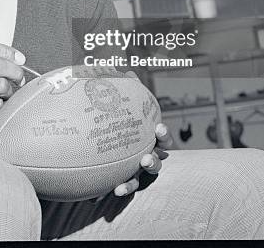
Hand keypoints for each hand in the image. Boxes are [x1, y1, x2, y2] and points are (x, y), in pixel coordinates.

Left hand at [90, 71, 173, 201]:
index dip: (163, 133)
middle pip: (156, 161)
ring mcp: (134, 169)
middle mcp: (145, 155)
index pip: (162, 138)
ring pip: (139, 179)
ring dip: (133, 182)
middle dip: (153, 161)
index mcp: (148, 139)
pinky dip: (118, 188)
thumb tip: (128, 72)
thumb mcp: (121, 104)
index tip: (159, 127)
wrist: (100, 142)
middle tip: (145, 158)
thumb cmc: (118, 120)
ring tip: (122, 186)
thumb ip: (126, 89)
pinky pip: (121, 186)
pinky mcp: (121, 179)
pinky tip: (107, 192)